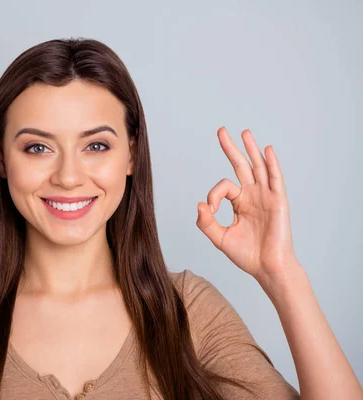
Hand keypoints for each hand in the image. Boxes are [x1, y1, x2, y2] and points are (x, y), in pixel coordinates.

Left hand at [195, 126, 298, 283]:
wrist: (267, 268)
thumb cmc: (246, 255)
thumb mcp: (219, 238)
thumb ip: (206, 222)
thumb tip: (199, 204)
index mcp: (239, 203)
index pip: (223, 187)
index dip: (213, 194)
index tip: (211, 209)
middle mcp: (252, 196)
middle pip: (241, 166)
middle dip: (231, 148)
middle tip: (221, 130)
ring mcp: (266, 197)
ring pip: (258, 167)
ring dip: (251, 149)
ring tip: (244, 132)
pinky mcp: (278, 201)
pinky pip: (275, 179)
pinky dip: (271, 164)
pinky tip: (266, 150)